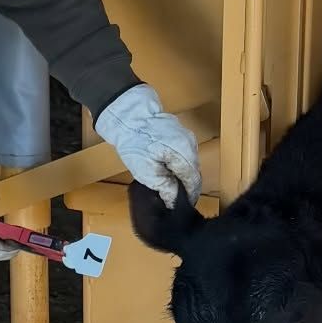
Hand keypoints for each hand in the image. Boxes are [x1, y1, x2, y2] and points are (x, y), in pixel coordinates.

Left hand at [94, 84, 201, 208]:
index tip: (180, 206)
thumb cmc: (134, 142)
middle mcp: (191, 144)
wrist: (128, 116)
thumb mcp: (147, 172)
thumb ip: (165, 188)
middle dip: (185, 186)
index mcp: (185, 154)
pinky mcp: (181, 133)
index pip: (194, 181)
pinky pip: (185, 153)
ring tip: (170, 185)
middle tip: (174, 198)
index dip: (188, 196)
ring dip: (181, 175)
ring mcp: (187, 136)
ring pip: (190, 162)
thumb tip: (174, 201)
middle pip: (193, 172)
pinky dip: (178, 163)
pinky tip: (167, 169)